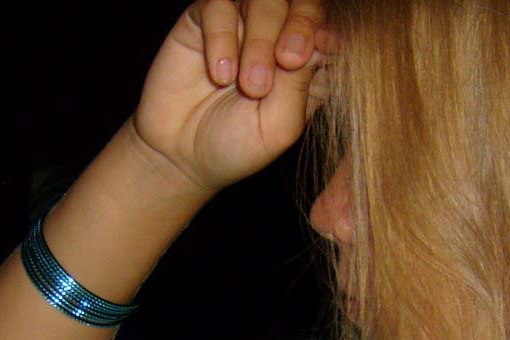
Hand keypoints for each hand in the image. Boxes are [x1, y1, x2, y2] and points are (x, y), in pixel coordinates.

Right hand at [132, 0, 331, 194]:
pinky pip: (219, 5)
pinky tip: (220, 75)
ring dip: (261, 37)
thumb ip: (301, 84)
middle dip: (301, 25)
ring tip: (249, 84)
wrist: (180, 155)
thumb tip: (321, 38)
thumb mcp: (279, 126)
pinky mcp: (206, 19)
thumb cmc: (236, 146)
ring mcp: (242, 24)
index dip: (326, 31)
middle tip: (288, 60)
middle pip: (303, 3)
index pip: (329, 28)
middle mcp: (279, 35)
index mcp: (309, 63)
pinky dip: (222, 38)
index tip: (319, 49)